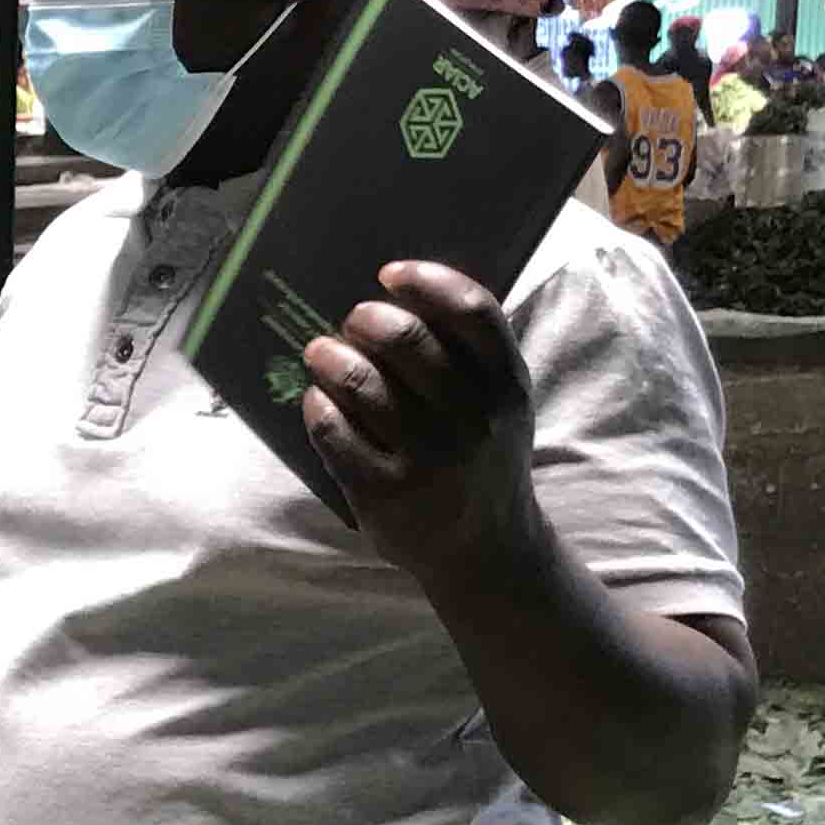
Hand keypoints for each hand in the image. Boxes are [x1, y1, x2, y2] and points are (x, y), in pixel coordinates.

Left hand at [300, 262, 541, 584]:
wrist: (486, 549)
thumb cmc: (484, 456)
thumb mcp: (502, 404)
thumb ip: (471, 353)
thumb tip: (402, 292)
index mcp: (506, 386)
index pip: (471, 311)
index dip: (426, 281)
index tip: (390, 274)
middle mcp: (471, 419)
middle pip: (406, 339)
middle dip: (366, 318)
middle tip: (352, 321)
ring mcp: (426, 459)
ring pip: (360, 381)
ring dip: (329, 356)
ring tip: (321, 353)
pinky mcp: (383, 492)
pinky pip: (332, 429)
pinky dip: (317, 404)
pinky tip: (318, 399)